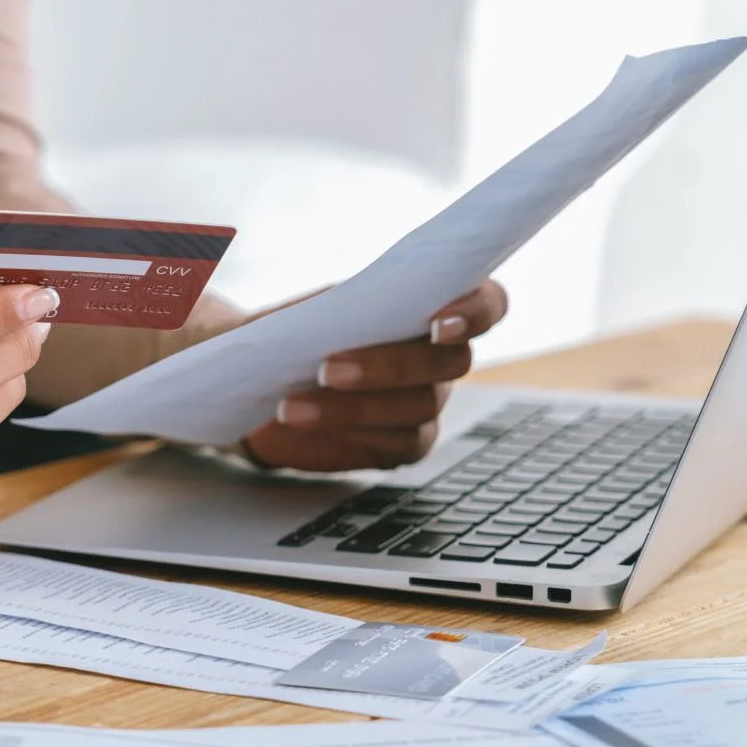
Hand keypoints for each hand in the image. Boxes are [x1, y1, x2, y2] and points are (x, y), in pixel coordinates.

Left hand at [242, 281, 509, 471]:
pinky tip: (307, 422)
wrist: (259, 383)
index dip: (475, 312)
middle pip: (450, 362)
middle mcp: (441, 356)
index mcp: (432, 306)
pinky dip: (351, 432)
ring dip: (355, 406)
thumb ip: (335, 308)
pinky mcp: (405, 443)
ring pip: (419, 406)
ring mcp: (427, 402)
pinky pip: (398, 442)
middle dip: (389, 366)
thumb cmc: (292, 335)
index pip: (486, 303)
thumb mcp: (307, 310)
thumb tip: (338, 314)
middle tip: (328, 368)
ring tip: (293, 405)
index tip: (437, 324)